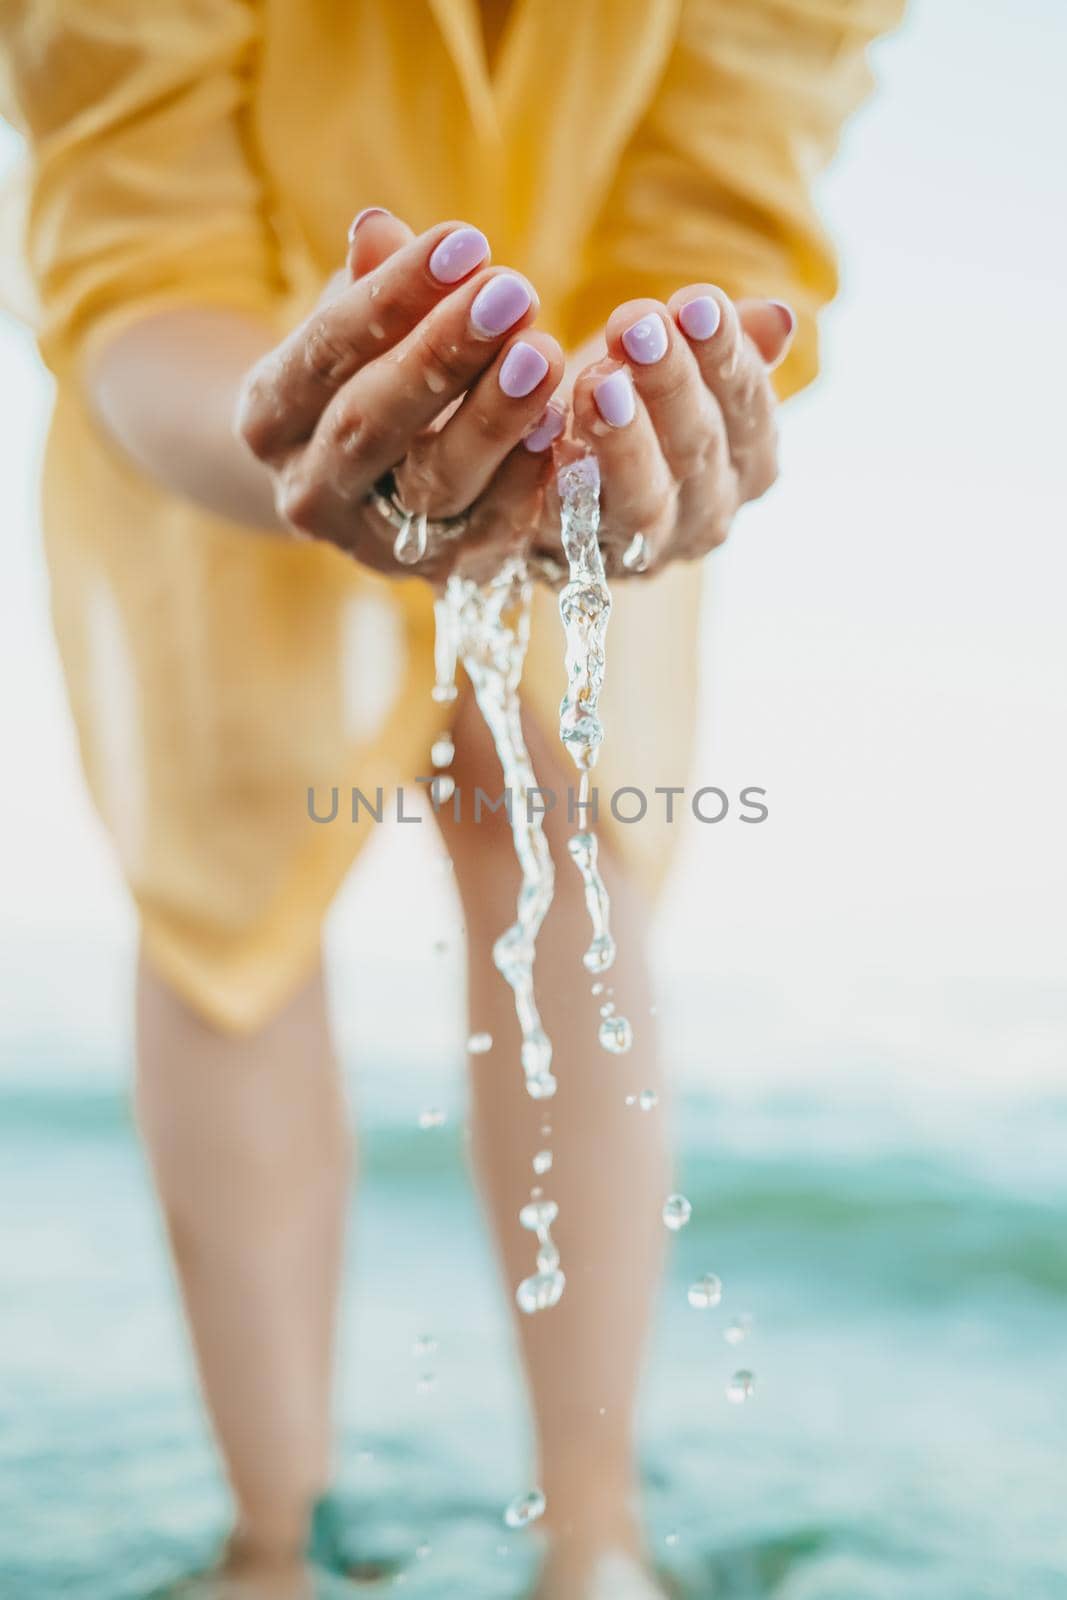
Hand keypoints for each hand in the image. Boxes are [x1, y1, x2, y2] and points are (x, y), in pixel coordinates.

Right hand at [236, 211, 563, 578]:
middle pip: (372, 423)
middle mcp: (308, 492)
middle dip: (444, 354)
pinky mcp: (437, 574)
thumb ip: (368, 282)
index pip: (326, 350)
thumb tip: (378, 227)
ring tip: (545, 352)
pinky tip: (565, 425)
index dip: (394, 295)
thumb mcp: (350, 323)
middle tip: (514, 293)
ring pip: (434, 483)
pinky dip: (526, 478)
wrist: (352, 484)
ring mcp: (372, 544)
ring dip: (494, 417)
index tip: (467, 241)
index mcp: (267, 419)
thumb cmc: (357, 375)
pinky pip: (486, 529)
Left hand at [555, 287, 793, 576]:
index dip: (726, 354)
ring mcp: (644, 547)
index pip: (748, 405)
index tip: (697, 303)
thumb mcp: (687, 372)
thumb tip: (776, 318)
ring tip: (599, 382)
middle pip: (697, 447)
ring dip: (622, 439)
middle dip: (669, 383)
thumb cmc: (639, 411)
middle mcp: (706, 512)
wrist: (567, 493)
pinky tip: (549, 439)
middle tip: (638, 327)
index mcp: (747, 463)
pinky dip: (562, 484)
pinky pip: (570, 527)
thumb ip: (729, 350)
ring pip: (642, 498)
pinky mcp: (575, 560)